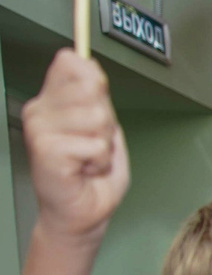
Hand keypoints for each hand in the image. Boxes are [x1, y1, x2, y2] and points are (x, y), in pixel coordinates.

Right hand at [21, 52, 128, 240]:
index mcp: (50, 100)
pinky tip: (85, 170)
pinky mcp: (47, 149)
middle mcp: (40, 110)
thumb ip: (96, 95)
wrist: (83, 213)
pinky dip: (100, 161)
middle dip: (106, 121)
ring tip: (90, 159)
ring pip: (98, 117)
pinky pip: (95, 145)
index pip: (72, 62)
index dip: (96, 84)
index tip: (96, 111)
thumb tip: (85, 61)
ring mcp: (40, 129)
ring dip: (104, 144)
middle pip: (92, 88)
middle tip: (94, 144)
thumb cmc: (92, 174)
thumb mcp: (103, 127)